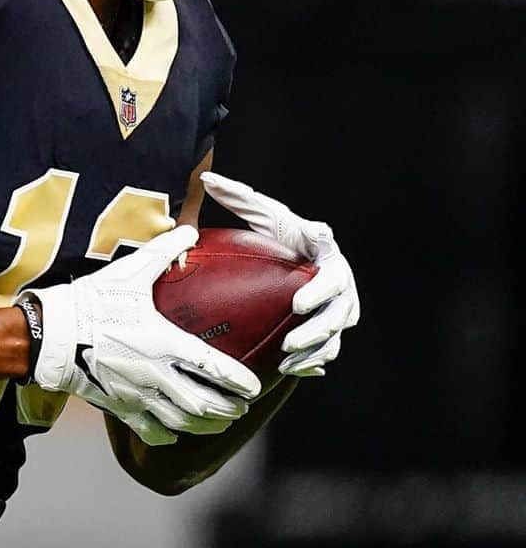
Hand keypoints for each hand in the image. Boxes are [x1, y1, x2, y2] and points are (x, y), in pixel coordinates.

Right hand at [26, 226, 259, 445]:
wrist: (53, 335)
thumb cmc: (92, 302)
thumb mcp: (130, 271)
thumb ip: (164, 251)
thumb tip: (190, 230)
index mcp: (165, 342)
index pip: (213, 369)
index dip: (238, 381)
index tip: (254, 387)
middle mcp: (157, 375)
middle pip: (204, 404)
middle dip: (228, 408)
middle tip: (242, 407)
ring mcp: (138, 396)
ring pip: (182, 422)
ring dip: (206, 425)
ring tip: (219, 422)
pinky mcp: (120, 407)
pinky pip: (150, 432)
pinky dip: (168, 436)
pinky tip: (175, 434)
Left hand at [200, 172, 359, 376]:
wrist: (300, 261)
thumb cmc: (281, 237)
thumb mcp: (264, 216)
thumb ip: (240, 198)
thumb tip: (208, 177)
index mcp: (327, 252)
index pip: (331, 262)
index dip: (322, 276)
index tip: (301, 285)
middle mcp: (341, 282)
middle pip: (339, 308)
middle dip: (319, 323)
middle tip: (291, 330)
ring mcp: (340, 309)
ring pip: (334, 336)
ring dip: (313, 349)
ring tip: (286, 358)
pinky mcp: (332, 331)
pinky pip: (326, 352)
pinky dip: (310, 362)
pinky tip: (290, 370)